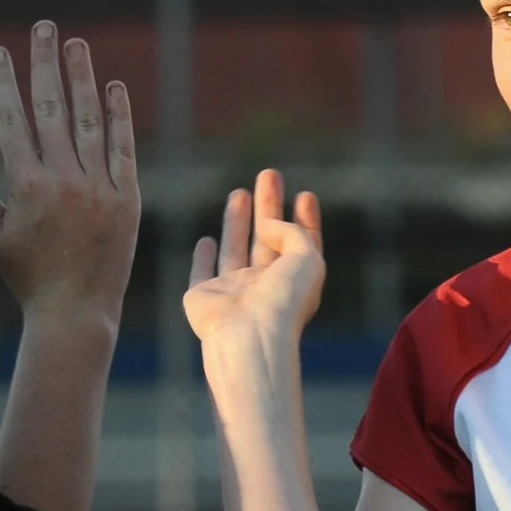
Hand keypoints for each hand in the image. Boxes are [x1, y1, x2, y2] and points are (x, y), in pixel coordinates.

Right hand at [0, 22, 140, 333]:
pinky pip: (123, 148)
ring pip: (88, 121)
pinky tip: (114, 88)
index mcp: (25, 186)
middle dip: (44, 64)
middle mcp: (63, 180)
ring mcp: (99, 187)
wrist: (76, 312)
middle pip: (51, 108)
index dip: (4, 82)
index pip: (12, 119)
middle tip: (43, 28)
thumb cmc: (27, 276)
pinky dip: (119, 117)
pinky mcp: (128, 198)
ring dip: (82, 79)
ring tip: (75, 45)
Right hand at [184, 168, 326, 365]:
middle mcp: (265, 286)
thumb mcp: (307, 259)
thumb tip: (267, 223)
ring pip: (236, 248)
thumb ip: (293, 231)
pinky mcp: (203, 297)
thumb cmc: (284, 301)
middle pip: (269, 239)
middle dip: (270, 206)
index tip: (305, 194)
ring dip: (238, 221)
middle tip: (269, 174)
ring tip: (240, 192)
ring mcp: (234, 292)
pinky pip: (202, 272)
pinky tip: (206, 241)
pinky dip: (203, 257)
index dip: (304, 219)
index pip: (301, 244)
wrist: (248, 336)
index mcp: (295, 281)